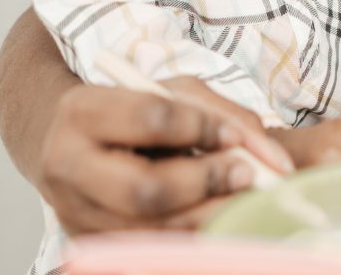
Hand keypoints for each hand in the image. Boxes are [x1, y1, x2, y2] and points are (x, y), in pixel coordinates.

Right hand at [35, 83, 292, 233]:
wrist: (66, 141)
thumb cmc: (130, 110)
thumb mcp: (169, 92)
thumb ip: (221, 114)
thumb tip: (274, 158)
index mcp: (82, 111)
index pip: (151, 118)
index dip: (200, 128)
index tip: (235, 135)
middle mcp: (67, 165)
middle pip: (145, 189)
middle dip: (204, 184)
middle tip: (245, 175)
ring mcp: (74, 213)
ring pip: (150, 229)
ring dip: (207, 216)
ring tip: (241, 199)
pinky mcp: (88, 243)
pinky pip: (147, 248)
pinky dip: (190, 236)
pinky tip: (216, 219)